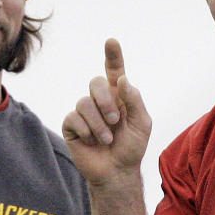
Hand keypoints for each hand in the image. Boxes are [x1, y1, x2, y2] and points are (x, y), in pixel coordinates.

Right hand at [62, 39, 150, 185]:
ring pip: (84, 102)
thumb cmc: (132, 147)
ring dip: (98, 123)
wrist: (116, 171)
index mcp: (119, 96)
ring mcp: (84, 112)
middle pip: (95, 82)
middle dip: (105, 101)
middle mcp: (100, 100)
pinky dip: (86, 130)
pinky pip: (73, 117)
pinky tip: (92, 141)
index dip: (112, 55)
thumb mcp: (141, 123)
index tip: (111, 42)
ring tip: (107, 139)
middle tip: (115, 121)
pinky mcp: (72, 125)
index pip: (115, 70)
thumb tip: (122, 79)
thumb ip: (134, 100)